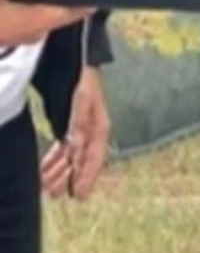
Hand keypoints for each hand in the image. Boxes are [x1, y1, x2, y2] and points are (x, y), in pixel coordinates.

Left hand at [43, 66, 109, 197]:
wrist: (75, 58)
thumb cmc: (81, 76)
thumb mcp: (81, 98)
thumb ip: (78, 122)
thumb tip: (75, 146)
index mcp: (99, 127)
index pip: (94, 158)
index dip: (86, 177)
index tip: (79, 195)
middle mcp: (92, 131)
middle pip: (80, 161)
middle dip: (67, 178)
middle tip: (54, 195)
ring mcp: (80, 128)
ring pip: (69, 156)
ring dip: (58, 171)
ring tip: (46, 187)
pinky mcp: (68, 124)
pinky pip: (62, 147)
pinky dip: (53, 158)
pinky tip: (45, 168)